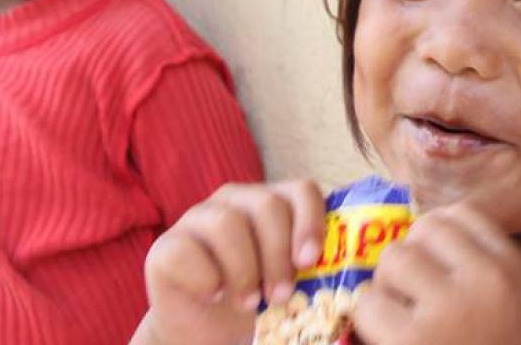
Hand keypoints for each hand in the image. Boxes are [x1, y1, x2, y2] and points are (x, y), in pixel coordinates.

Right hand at [134, 180, 325, 344]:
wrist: (207, 335)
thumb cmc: (258, 305)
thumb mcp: (293, 282)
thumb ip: (316, 265)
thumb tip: (355, 269)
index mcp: (271, 202)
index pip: (301, 189)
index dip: (310, 220)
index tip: (310, 260)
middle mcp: (234, 201)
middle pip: (266, 205)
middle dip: (278, 255)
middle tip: (282, 296)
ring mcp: (196, 219)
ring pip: (227, 223)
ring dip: (244, 270)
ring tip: (250, 302)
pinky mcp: (165, 247)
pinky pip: (187, 252)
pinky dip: (207, 280)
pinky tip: (214, 296)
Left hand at [352, 202, 520, 344]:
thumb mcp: (512, 310)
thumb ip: (478, 269)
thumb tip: (421, 227)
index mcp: (515, 272)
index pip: (462, 216)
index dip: (435, 237)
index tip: (432, 267)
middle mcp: (487, 282)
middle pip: (422, 233)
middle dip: (407, 262)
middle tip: (411, 300)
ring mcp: (448, 311)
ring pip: (392, 262)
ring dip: (385, 290)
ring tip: (399, 324)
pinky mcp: (410, 342)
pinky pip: (368, 304)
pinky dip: (367, 324)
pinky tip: (387, 344)